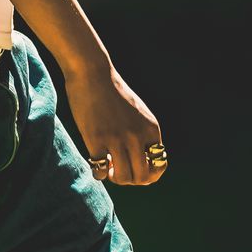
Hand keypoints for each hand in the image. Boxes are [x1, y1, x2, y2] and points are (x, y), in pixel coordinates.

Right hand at [62, 63, 167, 190]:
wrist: (92, 72)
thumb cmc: (112, 92)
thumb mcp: (137, 112)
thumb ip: (142, 134)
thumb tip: (141, 161)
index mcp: (151, 130)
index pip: (159, 166)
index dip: (148, 174)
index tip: (134, 167)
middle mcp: (137, 136)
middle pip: (142, 177)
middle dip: (131, 180)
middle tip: (119, 170)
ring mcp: (117, 139)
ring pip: (123, 177)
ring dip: (115, 178)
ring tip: (108, 169)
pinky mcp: (97, 139)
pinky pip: (101, 170)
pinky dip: (98, 172)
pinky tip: (95, 161)